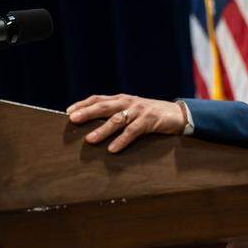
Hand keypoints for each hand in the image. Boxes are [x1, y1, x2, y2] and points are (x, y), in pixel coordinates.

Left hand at [66, 94, 185, 152]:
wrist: (179, 114)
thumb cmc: (152, 115)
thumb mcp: (133, 111)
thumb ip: (117, 113)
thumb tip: (94, 125)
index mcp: (122, 99)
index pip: (99, 99)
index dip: (83, 104)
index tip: (68, 112)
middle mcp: (128, 102)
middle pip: (104, 106)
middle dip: (87, 113)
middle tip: (73, 120)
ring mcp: (139, 110)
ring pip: (117, 120)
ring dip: (102, 130)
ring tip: (90, 139)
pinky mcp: (150, 120)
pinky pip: (133, 131)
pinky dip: (122, 140)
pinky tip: (112, 149)